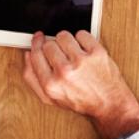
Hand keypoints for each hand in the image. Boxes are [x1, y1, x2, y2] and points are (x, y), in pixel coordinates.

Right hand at [23, 31, 138, 138]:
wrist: (109, 104)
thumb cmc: (82, 102)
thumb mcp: (51, 98)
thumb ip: (33, 78)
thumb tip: (28, 55)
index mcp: (51, 84)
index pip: (35, 54)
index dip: (36, 44)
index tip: (38, 38)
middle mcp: (65, 72)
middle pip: (48, 44)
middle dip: (53, 46)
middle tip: (61, 53)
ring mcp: (81, 61)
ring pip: (63, 36)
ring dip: (67, 41)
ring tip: (73, 51)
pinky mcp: (97, 53)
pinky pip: (82, 34)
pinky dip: (82, 39)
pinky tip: (84, 49)